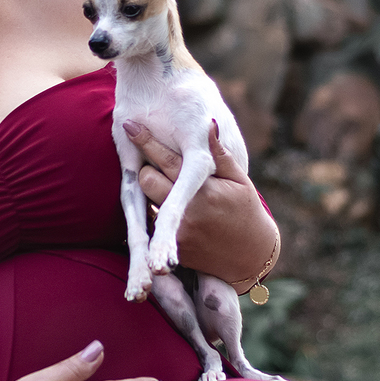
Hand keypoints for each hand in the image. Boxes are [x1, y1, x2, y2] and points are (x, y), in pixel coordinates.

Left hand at [123, 118, 278, 288]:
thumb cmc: (245, 210)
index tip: (131, 125)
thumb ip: (220, 153)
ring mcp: (178, 231)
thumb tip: (208, 123)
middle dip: (147, 169)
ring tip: (164, 186)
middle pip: (147, 180)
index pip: (168, 160)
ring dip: (151, 191)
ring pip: (145, 202)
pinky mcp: (172, 248)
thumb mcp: (239, 180)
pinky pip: (152, 223)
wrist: (249, 257)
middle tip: (155, 165)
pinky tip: (168, 208)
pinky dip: (156, 212)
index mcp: (204, 188)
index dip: (147, 141)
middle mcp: (187, 210)